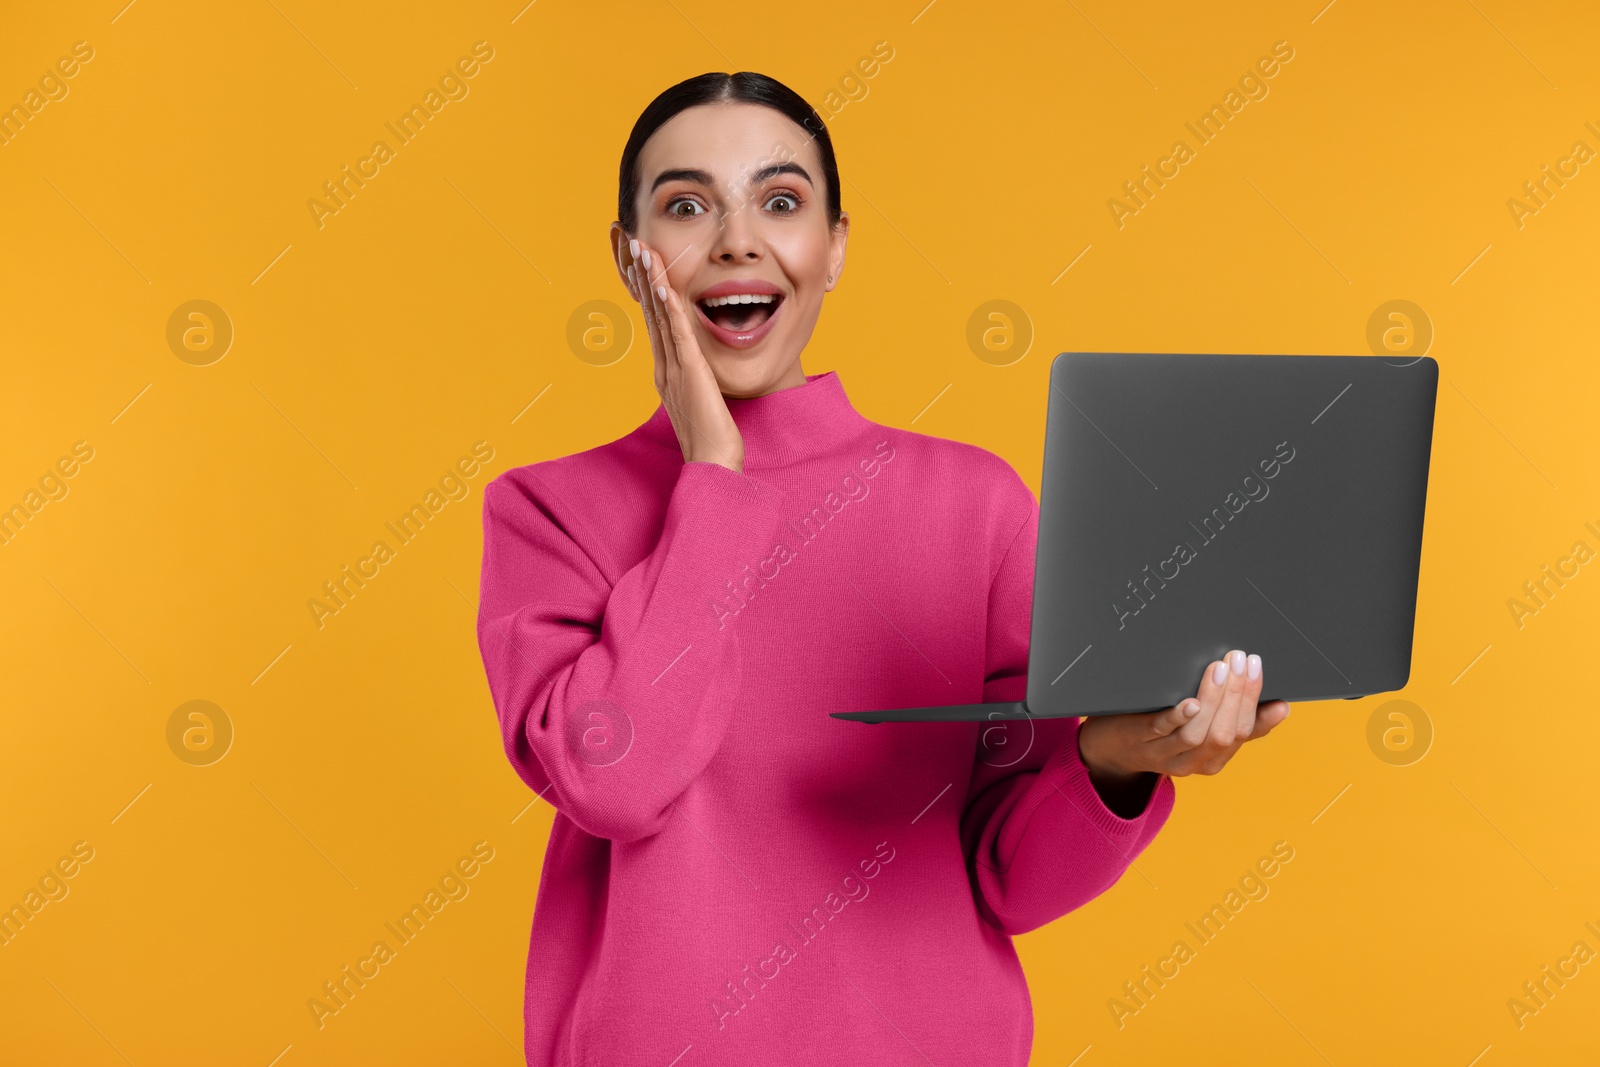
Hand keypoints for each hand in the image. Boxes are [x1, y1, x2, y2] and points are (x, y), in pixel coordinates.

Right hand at [625, 238, 744, 471]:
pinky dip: (670, 311)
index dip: (646, 288)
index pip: (654, 320)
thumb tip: (694, 369)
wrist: (712, 464)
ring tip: (641, 251)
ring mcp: (675, 369)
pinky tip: (664, 289)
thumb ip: (694, 380)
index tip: (638, 260)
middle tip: (629, 242)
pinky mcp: (691, 374)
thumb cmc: (711, 439)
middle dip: (640, 275)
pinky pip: (679, 337)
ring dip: (651, 282)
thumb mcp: (699, 399)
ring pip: (660, 317)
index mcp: (666, 369)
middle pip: (650, 311)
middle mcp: (664, 365)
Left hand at [1077, 648, 1290, 784]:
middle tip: (1243, 660)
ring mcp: (1164, 753)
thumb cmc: (1162, 730)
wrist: (1109, 746)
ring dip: (1213, 700)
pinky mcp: (1139, 739)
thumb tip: (1280, 706)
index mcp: (1214, 758)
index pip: (1245, 732)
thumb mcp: (1203, 729)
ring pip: (1197, 734)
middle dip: (1238, 695)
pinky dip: (1178, 717)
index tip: (1261, 671)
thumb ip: (1235, 720)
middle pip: (1224, 733)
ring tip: (1221, 669)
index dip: (1257, 704)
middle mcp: (1193, 762)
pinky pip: (1162, 731)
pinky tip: (1190, 702)